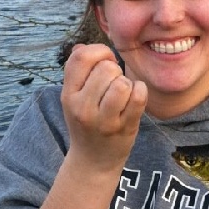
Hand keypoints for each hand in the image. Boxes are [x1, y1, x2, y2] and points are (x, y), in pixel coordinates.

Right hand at [61, 44, 147, 171]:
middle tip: (113, 84)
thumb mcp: (74, 98)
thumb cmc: (86, 124)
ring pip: (122, 83)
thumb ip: (77, 72)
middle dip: (115, 70)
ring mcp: (104, 120)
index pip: (80, 57)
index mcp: (68, 95)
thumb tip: (82, 46)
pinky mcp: (125, 128)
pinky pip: (138, 97)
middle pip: (106, 68)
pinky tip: (136, 97)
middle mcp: (83, 107)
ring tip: (123, 93)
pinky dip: (140, 91)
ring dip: (127, 83)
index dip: (98, 51)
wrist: (93, 162)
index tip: (105, 61)